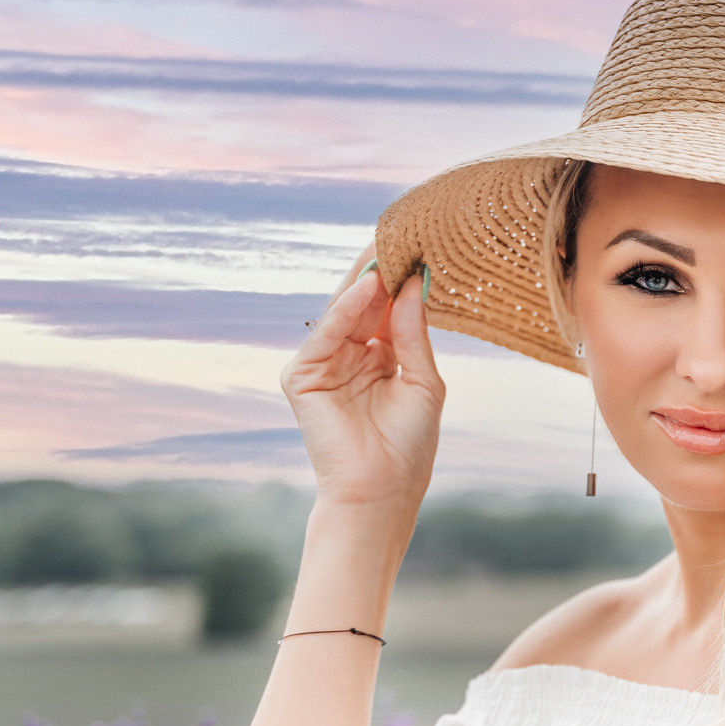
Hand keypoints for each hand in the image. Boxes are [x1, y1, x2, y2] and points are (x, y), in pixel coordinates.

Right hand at [281, 244, 444, 524]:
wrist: (383, 492)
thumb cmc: (409, 446)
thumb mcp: (423, 380)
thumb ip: (413, 332)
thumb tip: (413, 283)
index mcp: (377, 358)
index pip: (384, 309)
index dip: (399, 280)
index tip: (419, 246)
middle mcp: (348, 357)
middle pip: (361, 305)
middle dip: (379, 272)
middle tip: (400, 233)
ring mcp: (322, 366)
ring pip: (341, 314)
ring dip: (364, 283)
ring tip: (387, 249)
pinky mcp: (301, 378)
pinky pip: (325, 335)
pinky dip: (345, 311)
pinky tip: (367, 289)